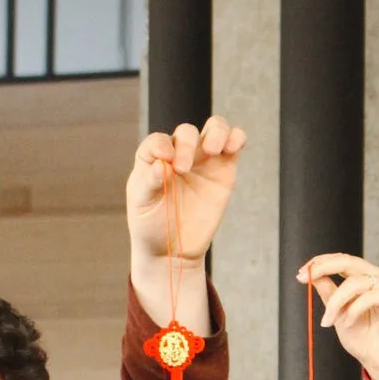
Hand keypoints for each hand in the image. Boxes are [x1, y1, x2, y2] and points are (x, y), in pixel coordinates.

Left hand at [127, 116, 245, 327]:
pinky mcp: (224, 170)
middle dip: (186, 146)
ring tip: (212, 150)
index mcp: (154, 158)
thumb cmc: (151, 225)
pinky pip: (234, 144)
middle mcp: (179, 154)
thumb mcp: (142, 204)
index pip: (158, 141)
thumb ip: (149, 181)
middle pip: (187, 132)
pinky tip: (232, 147)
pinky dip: (236, 138)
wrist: (173, 250)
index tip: (165, 159)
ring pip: (215, 129)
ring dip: (216, 132)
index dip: (161, 145)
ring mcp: (203, 160)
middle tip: (183, 170)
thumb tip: (163, 162)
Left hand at [301, 254, 378, 379]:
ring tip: (328, 320)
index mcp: (366, 277)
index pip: (343, 260)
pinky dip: (353, 310)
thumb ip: (328, 292)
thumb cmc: (362, 338)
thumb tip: (310, 274)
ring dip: (336, 302)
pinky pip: (368, 297)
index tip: (300, 274)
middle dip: (323, 268)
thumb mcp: (337, 312)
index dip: (321, 262)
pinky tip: (348, 323)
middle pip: (348, 262)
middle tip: (306, 278)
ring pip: (354, 282)